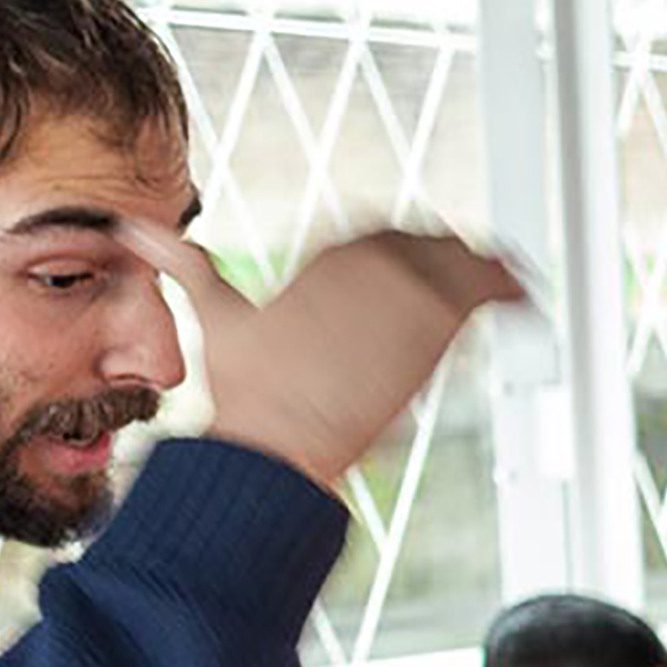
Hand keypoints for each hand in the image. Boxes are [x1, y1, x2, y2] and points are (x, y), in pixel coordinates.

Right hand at [122, 221, 524, 490]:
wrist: (278, 435)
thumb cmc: (246, 388)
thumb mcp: (216, 317)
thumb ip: (189, 268)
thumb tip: (137, 231)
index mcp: (324, 256)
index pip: (379, 236)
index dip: (403, 250)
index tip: (418, 262)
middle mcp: (368, 265)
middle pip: (426, 247)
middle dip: (447, 259)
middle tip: (469, 271)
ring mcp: (405, 292)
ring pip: (460, 267)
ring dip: (484, 271)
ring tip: (510, 279)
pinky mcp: (433, 325)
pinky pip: (484, 293)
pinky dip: (510, 290)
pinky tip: (528, 297)